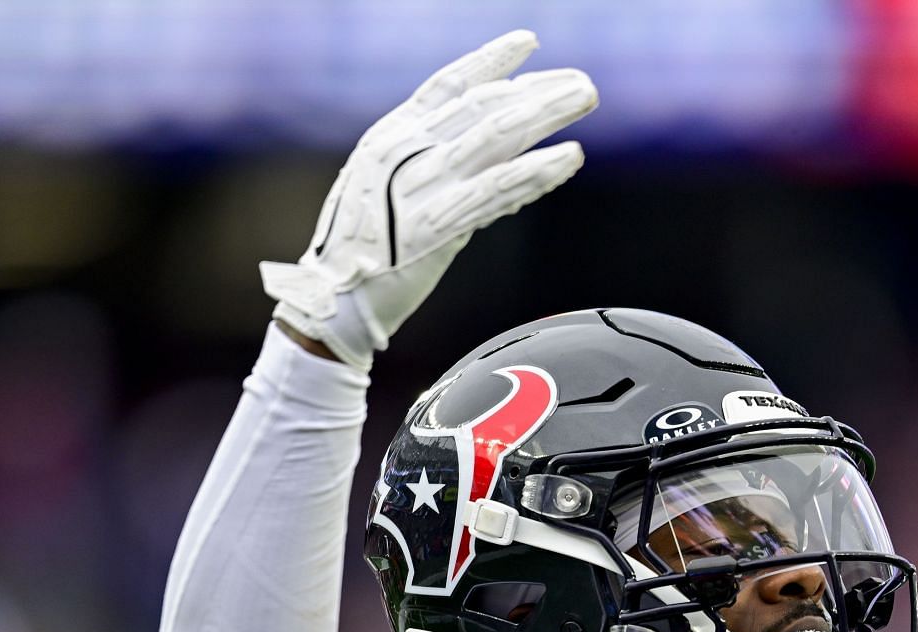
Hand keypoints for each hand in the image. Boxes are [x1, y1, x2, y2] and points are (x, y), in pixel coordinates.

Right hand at [261, 31, 596, 369]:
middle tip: (584, 83)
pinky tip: (569, 158)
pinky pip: (495, 190)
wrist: (331, 301)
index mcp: (391, 137)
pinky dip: (535, 171)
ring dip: (546, 115)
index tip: (528, 43)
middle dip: (537, 91)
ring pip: (495, 137)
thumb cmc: (364, 252)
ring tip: (586, 100)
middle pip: (483, 107)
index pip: (447, 85)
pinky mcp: (437, 224)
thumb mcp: (393, 193)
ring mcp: (420, 185)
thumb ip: (443, 174)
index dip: (489, 61)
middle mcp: (405, 151)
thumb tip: (501, 164)